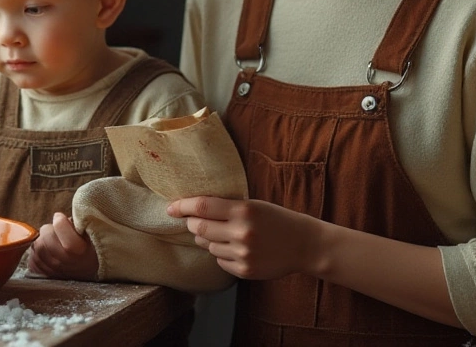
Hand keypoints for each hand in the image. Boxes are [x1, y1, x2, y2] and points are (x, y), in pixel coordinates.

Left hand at [27, 212, 98, 281]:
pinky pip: (32, 260)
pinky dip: (37, 255)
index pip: (58, 224)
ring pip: (36, 246)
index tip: (63, 219)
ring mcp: (53, 269)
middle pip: (44, 235)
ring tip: (52, 242)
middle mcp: (64, 261)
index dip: (59, 219)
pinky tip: (47, 253)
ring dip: (42, 242)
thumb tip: (57, 217)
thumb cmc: (91, 246)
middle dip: (49, 230)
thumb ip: (74, 223)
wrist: (94, 269)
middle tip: (57, 232)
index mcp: (78, 248)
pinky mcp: (45, 275)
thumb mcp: (88, 232)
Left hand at [167, 196, 323, 280]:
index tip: (171, 208)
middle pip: (199, 228)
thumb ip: (227, 207)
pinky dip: (221, 254)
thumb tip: (192, 211)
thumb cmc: (277, 219)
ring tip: (224, 234)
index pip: (202, 206)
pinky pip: (219, 261)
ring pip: (208, 246)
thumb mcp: (254, 205)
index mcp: (244, 211)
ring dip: (208, 240)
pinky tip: (235, 248)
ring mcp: (242, 254)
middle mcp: (241, 233)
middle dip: (192, 224)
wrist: (304, 244)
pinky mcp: (244, 271)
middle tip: (194, 221)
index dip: (182, 206)